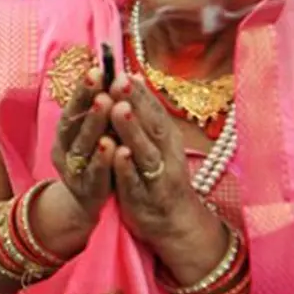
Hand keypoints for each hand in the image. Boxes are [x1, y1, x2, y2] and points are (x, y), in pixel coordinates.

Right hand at [49, 67, 115, 232]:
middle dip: (88, 100)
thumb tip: (114, 72)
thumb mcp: (95, 132)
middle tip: (101, 81)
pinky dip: (103, 160)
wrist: (86, 201)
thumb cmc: (95, 159)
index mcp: (66, 132)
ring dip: (94, 124)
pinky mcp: (86, 190)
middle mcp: (65, 148)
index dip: (84, 89)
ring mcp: (74, 170)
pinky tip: (113, 146)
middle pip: (74, 123)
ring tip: (107, 104)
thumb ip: (101, 107)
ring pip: (83, 145)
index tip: (97, 69)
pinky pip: (95, 174)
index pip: (74, 107)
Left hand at [107, 74, 213, 257]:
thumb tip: (134, 77)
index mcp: (166, 138)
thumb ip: (145, 113)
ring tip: (118, 110)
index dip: (137, 91)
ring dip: (132, 131)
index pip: (152, 110)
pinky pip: (135, 183)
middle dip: (135, 103)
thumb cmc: (161, 175)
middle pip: (151, 125)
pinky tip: (118, 154)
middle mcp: (166, 154)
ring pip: (145, 152)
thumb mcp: (156, 142)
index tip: (121, 70)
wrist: (175, 222)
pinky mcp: (145, 199)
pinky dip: (127, 168)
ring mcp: (157, 177)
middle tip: (118, 81)